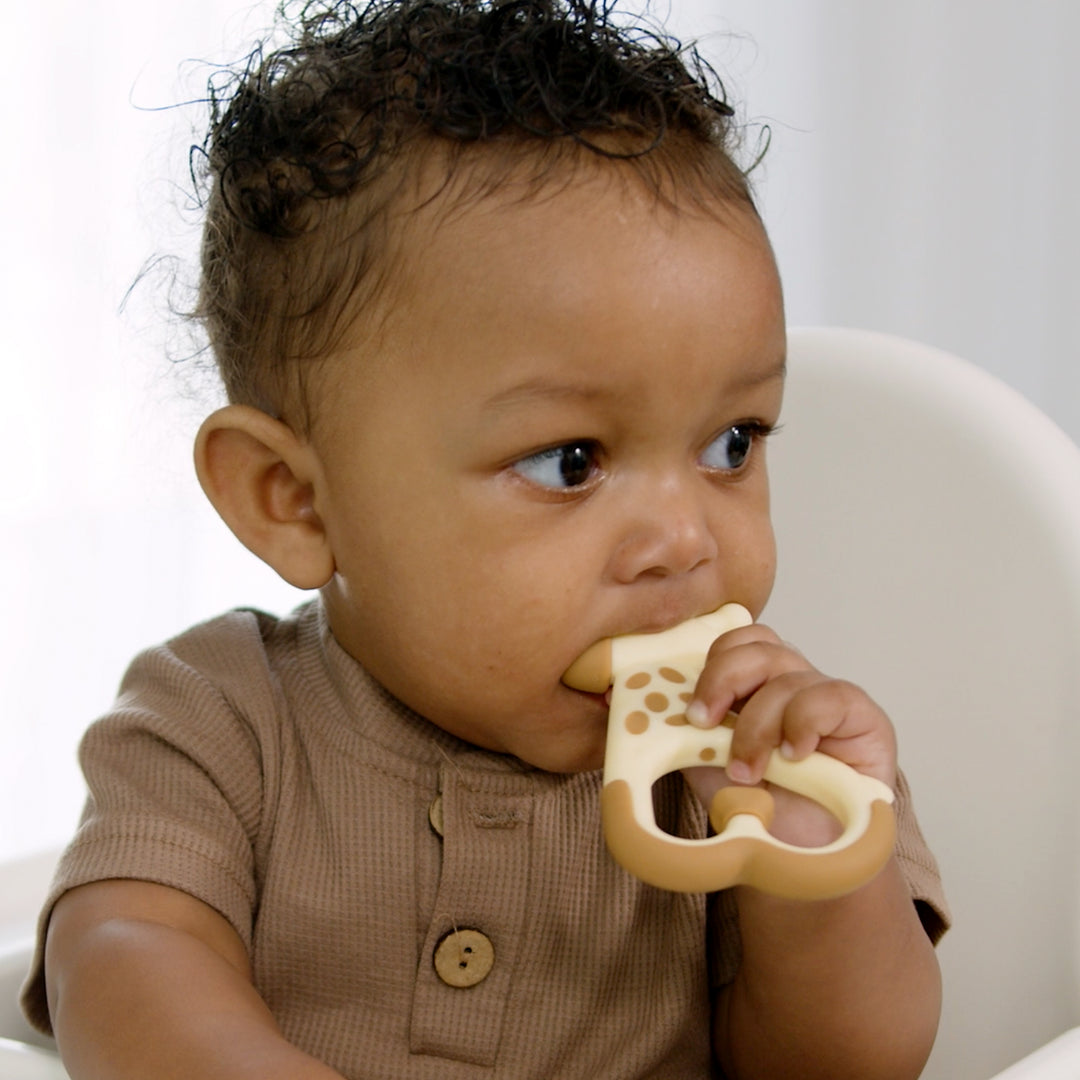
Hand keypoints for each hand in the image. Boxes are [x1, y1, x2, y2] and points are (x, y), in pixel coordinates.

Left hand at [681, 623, 896, 844]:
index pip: (736, 643)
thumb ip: (684, 729)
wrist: (798, 860)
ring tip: (749, 771)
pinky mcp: (863, 718)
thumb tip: (646, 704)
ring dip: (758, 723)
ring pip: (787, 675)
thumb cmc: (756, 810)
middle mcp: (791, 684)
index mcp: (755, 687)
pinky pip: (831, 696)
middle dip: (723, 681)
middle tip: (705, 725)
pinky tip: (794, 755)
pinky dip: (804, 722)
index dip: (711, 666)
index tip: (692, 713)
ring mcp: (827, 698)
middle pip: (758, 647)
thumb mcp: (706, 764)